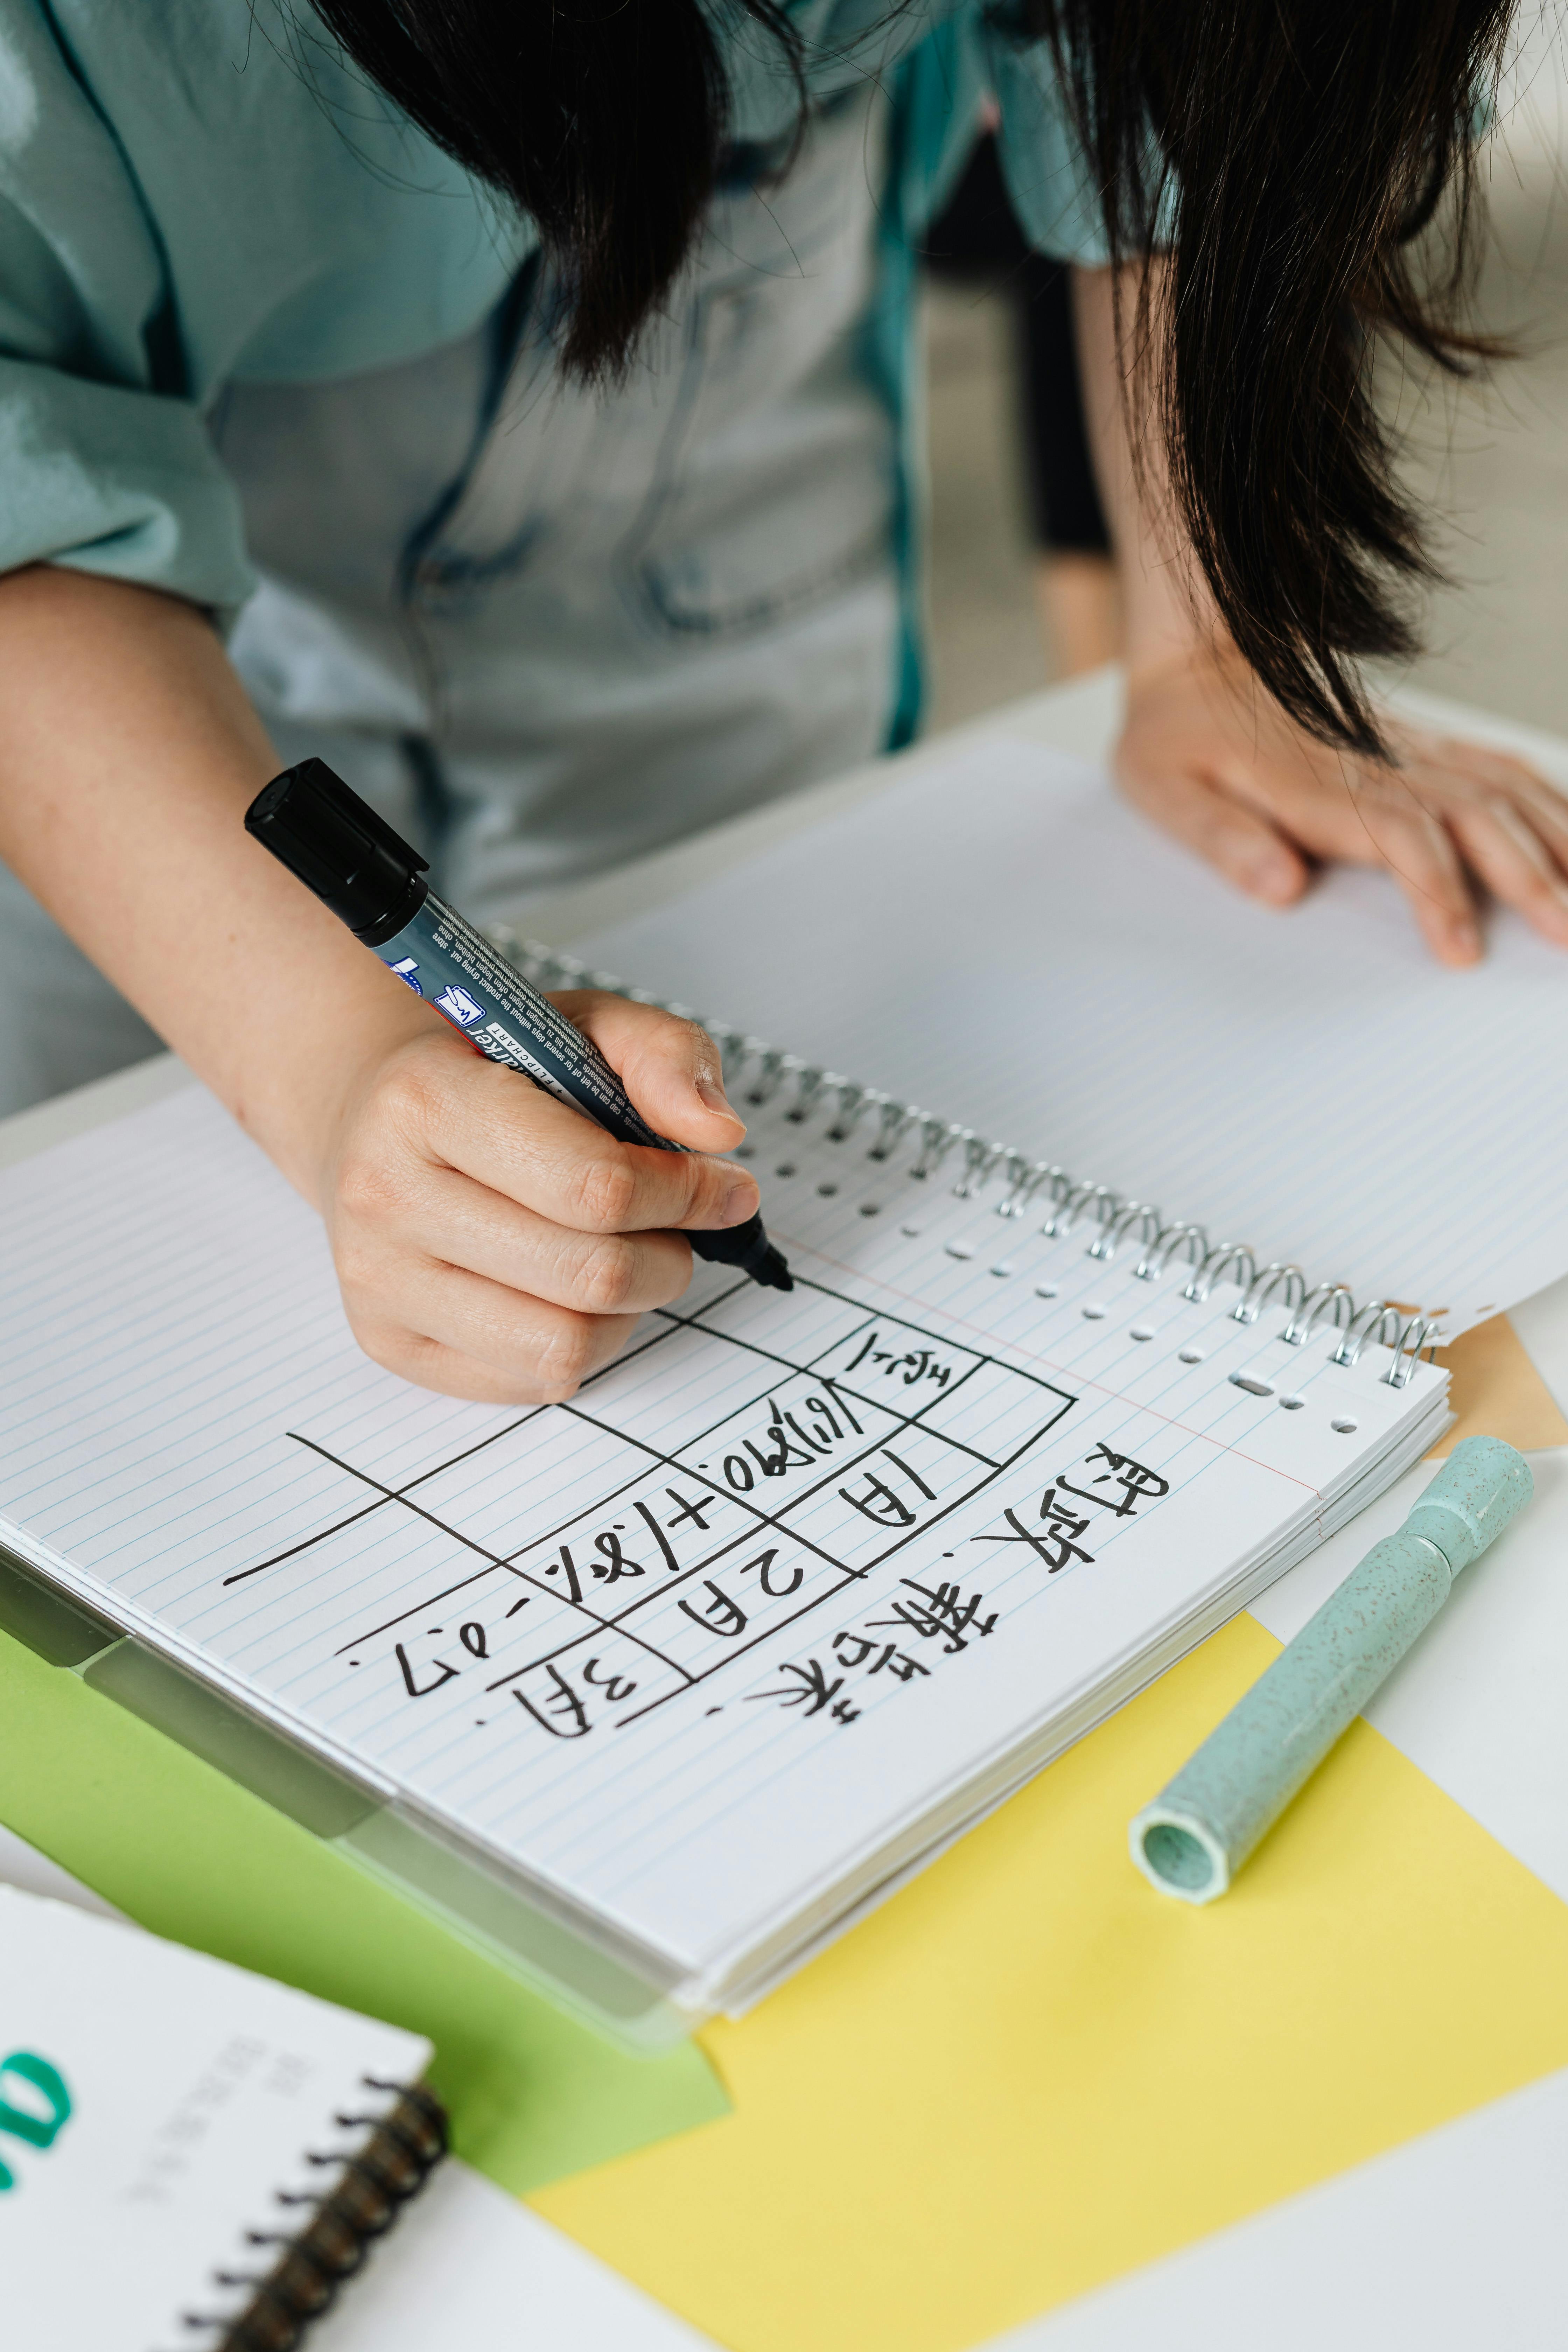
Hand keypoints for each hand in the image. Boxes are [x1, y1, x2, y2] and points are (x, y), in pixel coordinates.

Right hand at [320, 992, 755, 1402]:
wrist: (372, 1119)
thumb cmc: (490, 1077)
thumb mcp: (583, 1027)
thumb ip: (663, 1056)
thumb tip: (716, 1134)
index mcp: (427, 1099)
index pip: (595, 1185)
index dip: (686, 1194)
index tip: (722, 1185)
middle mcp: (386, 1194)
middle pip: (591, 1274)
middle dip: (668, 1255)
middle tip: (673, 1227)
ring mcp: (379, 1280)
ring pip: (565, 1344)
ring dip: (628, 1309)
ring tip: (623, 1258)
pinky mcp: (390, 1343)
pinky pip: (532, 1381)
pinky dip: (583, 1345)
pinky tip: (571, 1293)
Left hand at [1115, 641, 1567, 964]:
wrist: (1197, 661)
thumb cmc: (1176, 737)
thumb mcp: (1161, 789)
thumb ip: (1218, 839)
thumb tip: (1278, 887)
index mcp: (1316, 783)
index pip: (1400, 837)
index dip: (1436, 893)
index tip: (1460, 951)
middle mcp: (1377, 763)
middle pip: (1475, 815)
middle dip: (1531, 877)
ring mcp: (1408, 750)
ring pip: (1505, 789)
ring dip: (1558, 840)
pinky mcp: (1422, 745)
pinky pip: (1501, 767)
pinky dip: (1551, 800)